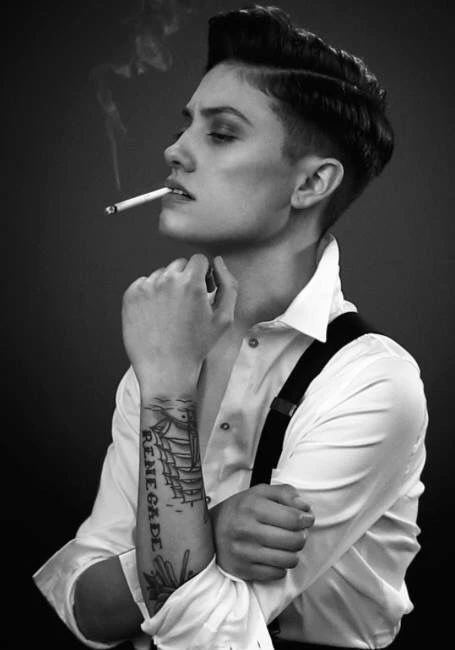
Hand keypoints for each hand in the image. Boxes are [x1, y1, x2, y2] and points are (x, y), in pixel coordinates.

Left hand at [122, 254, 237, 387]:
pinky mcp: (130, 296)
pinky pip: (143, 284)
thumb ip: (229, 284)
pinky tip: (156, 314)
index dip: (203, 275)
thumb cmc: (197, 346)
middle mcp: (167, 280)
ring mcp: (146, 287)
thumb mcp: (224, 318)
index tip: (202, 291)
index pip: (199, 260)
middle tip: (187, 303)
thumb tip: (218, 261)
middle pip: (179, 265)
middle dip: (185, 279)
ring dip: (167, 286)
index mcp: (191, 283)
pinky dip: (150, 294)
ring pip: (160, 274)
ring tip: (171, 312)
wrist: (166, 369)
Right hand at [211, 484, 314, 580]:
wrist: (210, 530)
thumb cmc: (241, 509)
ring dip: (293, 553)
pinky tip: (274, 556)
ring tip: (287, 545)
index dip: (306, 519)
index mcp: (252, 506)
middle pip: (294, 541)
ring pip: (288, 560)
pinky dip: (281, 566)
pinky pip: (276, 573)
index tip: (307, 519)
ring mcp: (244, 552)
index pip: (293, 518)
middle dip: (302, 537)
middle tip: (298, 533)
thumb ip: (285, 493)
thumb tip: (305, 508)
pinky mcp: (242, 570)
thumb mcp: (260, 492)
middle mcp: (246, 529)